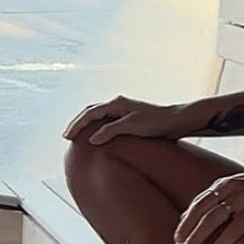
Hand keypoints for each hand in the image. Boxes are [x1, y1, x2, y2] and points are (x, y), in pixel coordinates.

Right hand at [63, 96, 185, 144]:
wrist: (175, 122)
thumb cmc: (155, 123)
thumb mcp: (131, 126)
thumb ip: (111, 131)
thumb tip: (92, 139)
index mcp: (116, 104)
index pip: (90, 113)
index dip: (77, 125)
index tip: (67, 136)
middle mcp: (118, 105)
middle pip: (91, 112)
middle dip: (78, 123)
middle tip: (67, 136)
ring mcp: (123, 111)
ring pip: (98, 115)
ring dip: (86, 125)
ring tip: (78, 137)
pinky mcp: (129, 119)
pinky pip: (107, 122)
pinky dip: (97, 128)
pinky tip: (97, 138)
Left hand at [175, 170, 243, 243]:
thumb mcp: (233, 185)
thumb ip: (211, 198)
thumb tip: (184, 218)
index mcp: (228, 185)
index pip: (202, 205)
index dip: (188, 223)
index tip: (177, 239)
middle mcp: (242, 194)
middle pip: (214, 218)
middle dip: (197, 237)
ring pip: (233, 231)